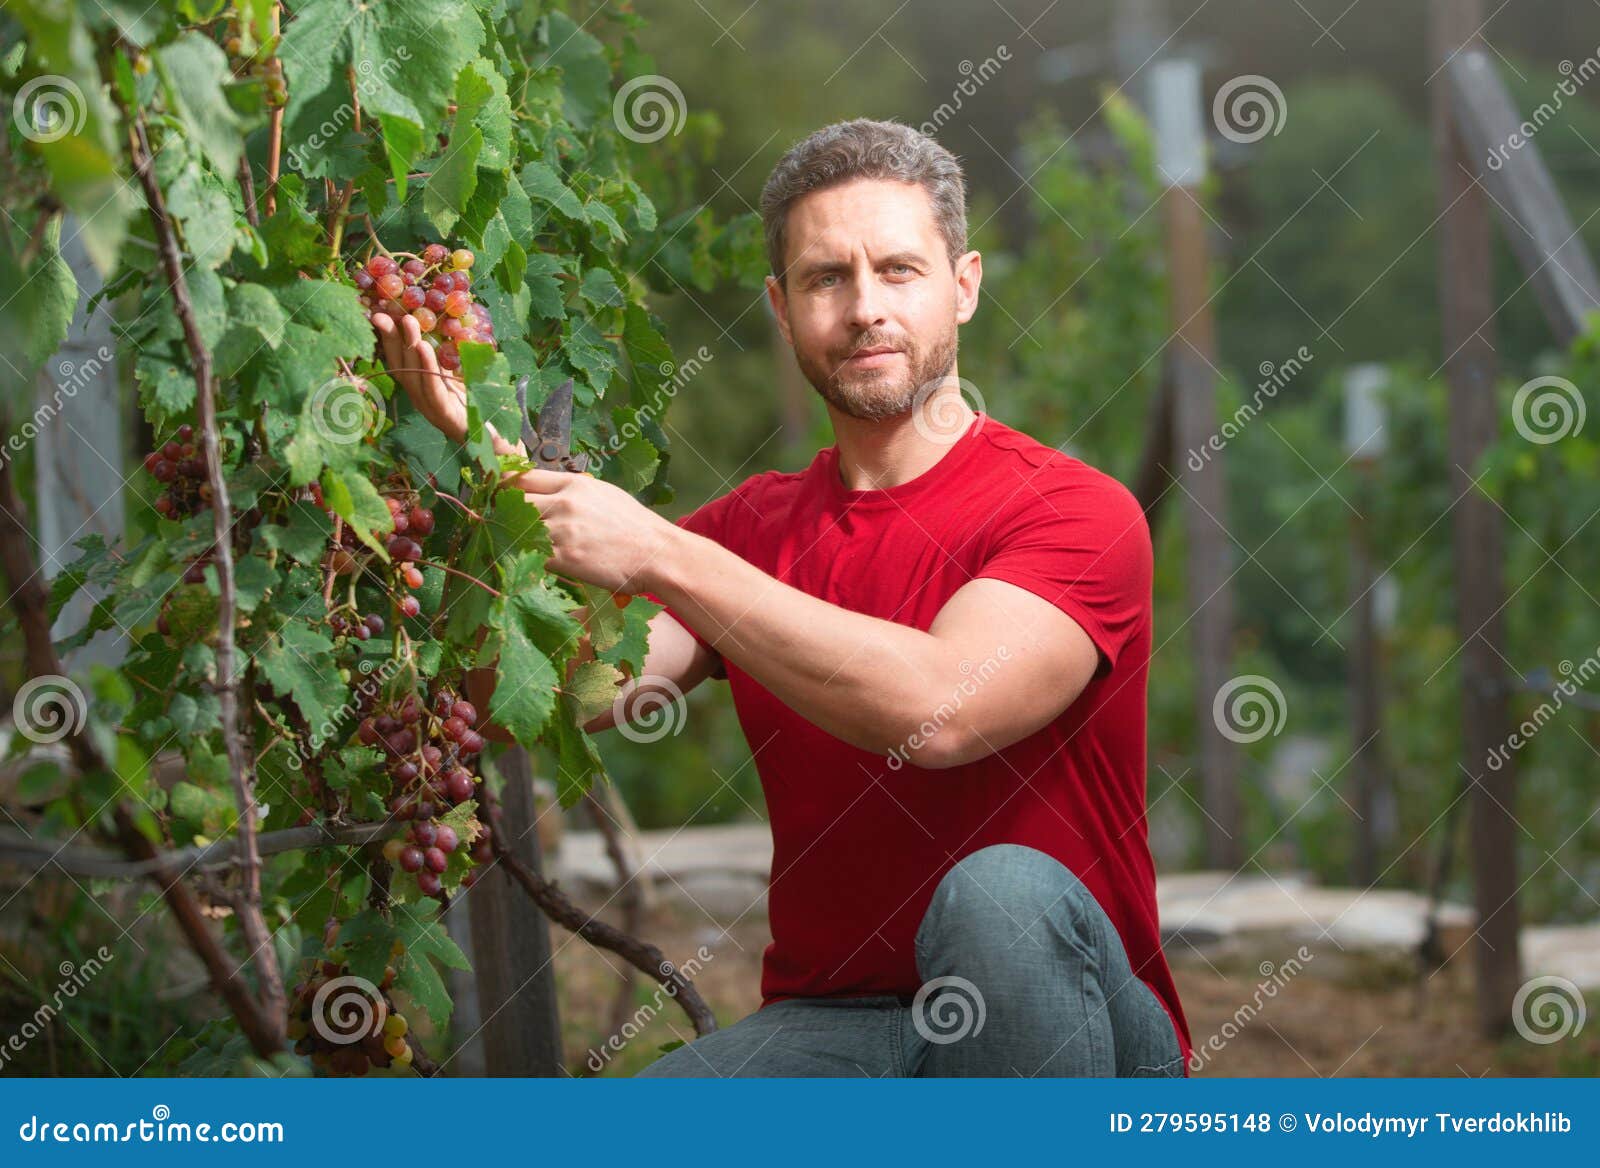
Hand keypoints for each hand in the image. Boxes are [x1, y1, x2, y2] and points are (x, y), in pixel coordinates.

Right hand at [372, 313, 521, 455]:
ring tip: (407, 322)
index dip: (388, 338)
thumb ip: (451, 355)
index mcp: (422, 387)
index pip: (400, 360)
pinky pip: (433, 389)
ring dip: (408, 347)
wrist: (498, 440)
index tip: (380, 313)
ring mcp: (430, 408)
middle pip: (401, 366)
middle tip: (384, 313)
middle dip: (391, 338)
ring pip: (413, 376)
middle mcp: (421, 398)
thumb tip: (450, 322)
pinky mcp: (445, 415)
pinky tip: (423, 348)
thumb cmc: (481, 406)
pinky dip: (426, 368)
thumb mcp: (463, 375)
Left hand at [513, 468, 678, 594]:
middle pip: (512, 500)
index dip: (503, 482)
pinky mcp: (564, 558)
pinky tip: (521, 563)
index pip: (522, 475)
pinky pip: (528, 555)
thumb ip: (572, 491)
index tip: (493, 490)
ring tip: (506, 544)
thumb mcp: (603, 495)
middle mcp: (564, 502)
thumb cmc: (634, 526)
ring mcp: (562, 530)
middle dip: (500, 510)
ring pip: (516, 529)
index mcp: (574, 483)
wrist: (657, 554)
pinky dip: (521, 559)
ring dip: (508, 537)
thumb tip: (548, 493)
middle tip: (497, 521)